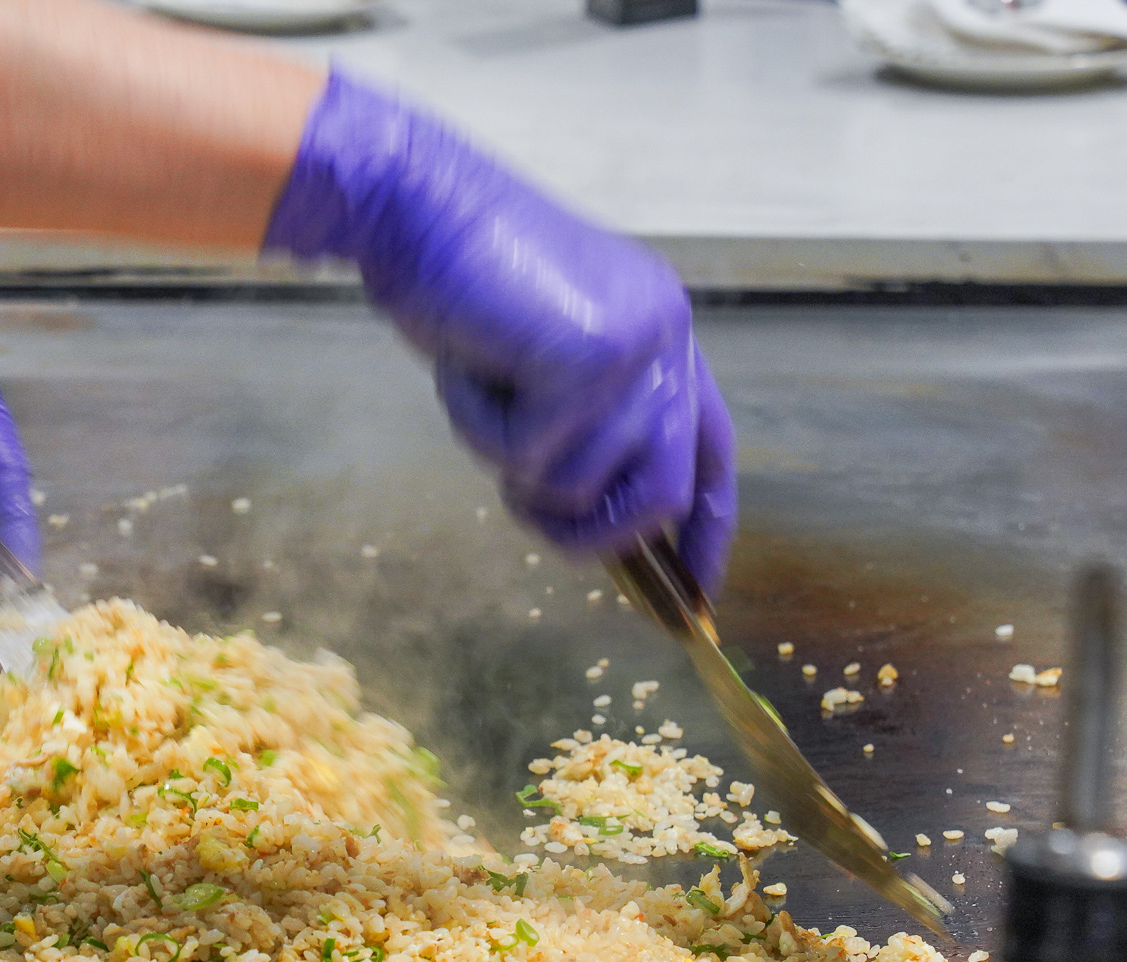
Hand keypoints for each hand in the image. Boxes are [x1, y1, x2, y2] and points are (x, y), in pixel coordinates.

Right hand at [263, 71, 735, 592]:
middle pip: (663, 493)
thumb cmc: (456, 277)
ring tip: (479, 388)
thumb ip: (576, 419)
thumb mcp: (534, 357)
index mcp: (664, 333)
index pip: (711, 452)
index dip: (705, 529)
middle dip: (596, 532)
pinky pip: (533, 459)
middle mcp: (668, 338)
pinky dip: (482, 431)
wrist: (415, 203)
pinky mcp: (591, 362)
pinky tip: (467, 367)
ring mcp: (637, 348)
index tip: (691, 593)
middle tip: (527, 513)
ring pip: (585, 485)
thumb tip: (590, 518)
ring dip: (512, 462)